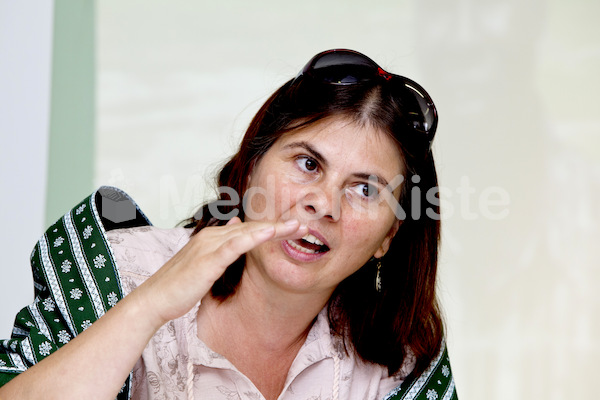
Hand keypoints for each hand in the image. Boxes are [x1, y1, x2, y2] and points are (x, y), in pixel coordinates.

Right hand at [131, 217, 307, 327]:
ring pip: (249, 232)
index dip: (271, 229)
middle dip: (280, 226)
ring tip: (298, 227)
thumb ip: (221, 245)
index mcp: (212, 238)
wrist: (155, 300)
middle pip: (252, 228)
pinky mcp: (208, 259)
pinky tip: (272, 232)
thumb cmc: (178, 286)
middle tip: (304, 224)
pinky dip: (256, 236)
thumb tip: (235, 225)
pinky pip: (236, 244)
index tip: (293, 228)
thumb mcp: (204, 263)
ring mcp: (210, 245)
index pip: (248, 230)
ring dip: (275, 228)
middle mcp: (212, 236)